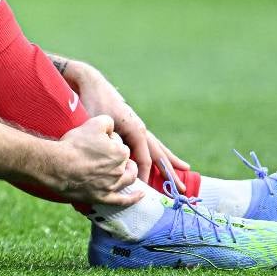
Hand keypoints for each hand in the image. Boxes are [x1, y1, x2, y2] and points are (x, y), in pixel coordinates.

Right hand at [49, 116, 142, 205]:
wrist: (58, 167)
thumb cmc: (74, 145)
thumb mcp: (93, 123)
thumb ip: (108, 122)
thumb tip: (112, 128)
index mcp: (120, 152)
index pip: (121, 144)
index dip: (110, 141)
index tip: (97, 141)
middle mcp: (120, 170)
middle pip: (125, 161)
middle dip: (118, 156)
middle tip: (102, 153)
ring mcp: (112, 186)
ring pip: (128, 178)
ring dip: (130, 173)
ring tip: (128, 169)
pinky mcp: (103, 198)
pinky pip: (123, 200)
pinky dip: (133, 198)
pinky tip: (140, 195)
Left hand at [62, 60, 189, 189]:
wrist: (92, 84)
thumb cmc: (93, 104)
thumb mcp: (100, 125)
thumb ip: (107, 143)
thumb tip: (113, 164)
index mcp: (136, 130)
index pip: (144, 159)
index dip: (143, 176)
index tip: (142, 191)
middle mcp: (141, 128)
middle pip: (158, 154)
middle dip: (170, 172)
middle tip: (182, 188)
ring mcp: (138, 126)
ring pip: (157, 147)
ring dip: (169, 160)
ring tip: (185, 168)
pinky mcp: (132, 125)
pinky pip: (148, 142)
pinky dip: (158, 151)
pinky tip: (162, 156)